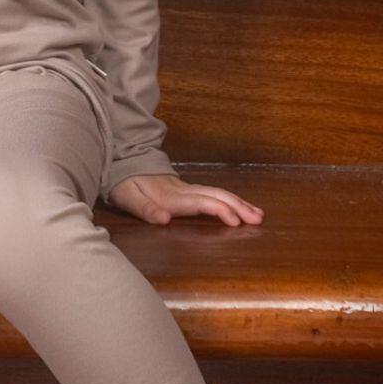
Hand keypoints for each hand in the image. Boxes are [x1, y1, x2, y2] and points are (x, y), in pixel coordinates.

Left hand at [105, 172, 264, 226]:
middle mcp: (183, 191)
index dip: (218, 210)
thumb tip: (164, 218)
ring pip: (218, 193)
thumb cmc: (125, 183)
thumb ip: (144, 208)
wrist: (124, 162)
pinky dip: (231, 200)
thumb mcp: (126, 196)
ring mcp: (187, 189)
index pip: (199, 202)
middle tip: (258, 219)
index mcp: (171, 196)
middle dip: (238, 206)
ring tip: (258, 214)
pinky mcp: (188, 190)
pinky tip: (242, 207)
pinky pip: (214, 194)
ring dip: (239, 203)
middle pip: (215, 195)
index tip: (234, 221)